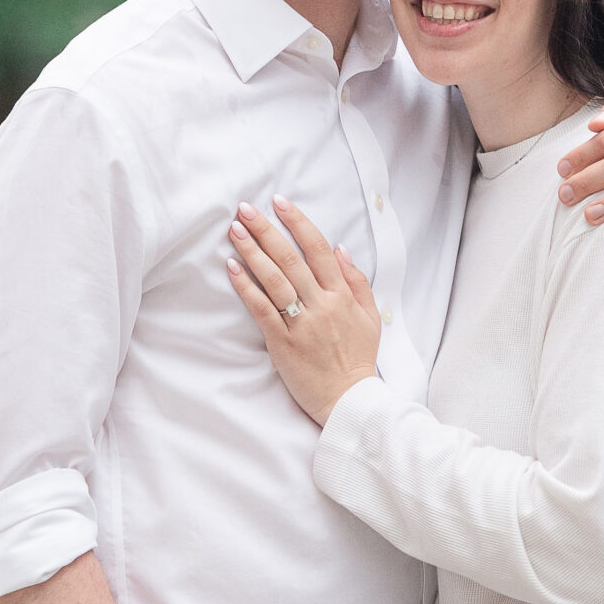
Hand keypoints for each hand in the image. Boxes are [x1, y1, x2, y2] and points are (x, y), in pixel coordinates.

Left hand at [227, 196, 383, 425]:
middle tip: (246, 209)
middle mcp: (322, 304)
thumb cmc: (358, 359)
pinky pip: (262, 309)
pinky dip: (247, 287)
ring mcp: (301, 323)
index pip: (319, 249)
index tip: (280, 203)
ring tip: (235, 230)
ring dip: (252, 251)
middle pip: (291, 258)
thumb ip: (356, 281)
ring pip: (274, 279)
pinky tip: (233, 268)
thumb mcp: (370, 317)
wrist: (349, 400)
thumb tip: (340, 249)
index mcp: (342, 295)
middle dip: (266, 230)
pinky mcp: (283, 342)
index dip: (298, 223)